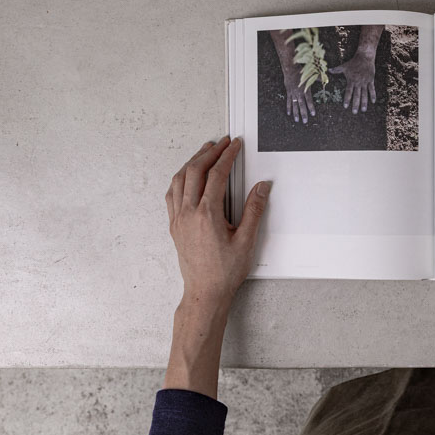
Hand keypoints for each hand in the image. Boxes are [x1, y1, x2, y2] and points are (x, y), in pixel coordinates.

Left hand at [165, 136, 270, 310]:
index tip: (234, 145)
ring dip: (192, 162)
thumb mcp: (247, 241)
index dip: (227, 156)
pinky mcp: (174, 226)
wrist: (205, 292)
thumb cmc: (224, 272)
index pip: (217, 175)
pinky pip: (172, 194)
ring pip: (180, 179)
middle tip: (222, 142)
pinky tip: (187, 176)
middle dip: (209, 152)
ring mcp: (178, 219)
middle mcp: (188, 214)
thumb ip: (254, 210)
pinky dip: (180, 178)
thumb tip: (262, 187)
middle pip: (195, 171)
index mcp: (207, 215)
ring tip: (205, 151)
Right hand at [282, 69, 315, 123]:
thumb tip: (327, 80)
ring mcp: (293, 94)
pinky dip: (289, 107)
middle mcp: (299, 93)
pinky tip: (289, 113)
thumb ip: (320, 78)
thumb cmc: (302, 71)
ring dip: (295, 113)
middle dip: (303, 114)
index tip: (313, 114)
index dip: (311, 107)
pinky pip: (288, 101)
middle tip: (305, 121)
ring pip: (294, 105)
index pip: (309, 101)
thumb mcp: (311, 75)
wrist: (290, 68)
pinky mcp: (289, 93)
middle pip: (301, 105)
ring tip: (297, 120)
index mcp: (305, 90)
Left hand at [331, 50, 376, 113]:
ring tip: (363, 110)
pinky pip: (372, 89)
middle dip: (355, 104)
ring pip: (365, 94)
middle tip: (354, 112)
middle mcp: (358, 83)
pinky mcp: (371, 80)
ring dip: (364, 103)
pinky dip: (373, 95)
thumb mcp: (344, 66)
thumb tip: (328, 70)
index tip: (345, 106)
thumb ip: (336, 70)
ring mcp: (365, 82)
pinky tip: (373, 102)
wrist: (365, 57)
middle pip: (357, 95)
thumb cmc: (353, 62)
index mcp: (351, 80)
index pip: (348, 92)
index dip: (347, 99)